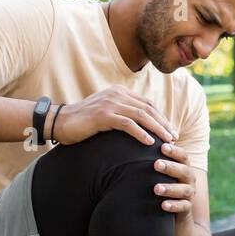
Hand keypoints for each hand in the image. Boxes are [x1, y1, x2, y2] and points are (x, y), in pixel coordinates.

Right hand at [51, 83, 177, 145]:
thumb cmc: (84, 122)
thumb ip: (122, 114)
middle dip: (163, 124)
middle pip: (148, 109)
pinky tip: (149, 143)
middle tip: (174, 137)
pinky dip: (140, 133)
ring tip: (168, 141)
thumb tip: (142, 126)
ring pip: (141, 116)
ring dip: (157, 129)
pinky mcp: (103, 115)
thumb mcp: (106, 114)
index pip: (147, 104)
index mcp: (119, 92)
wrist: (60, 122)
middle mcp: (117, 94)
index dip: (161, 117)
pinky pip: (127, 124)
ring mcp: (110, 103)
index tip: (171, 130)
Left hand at [151, 140, 196, 216]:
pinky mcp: (187, 208)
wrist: (174, 211)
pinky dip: (174, 205)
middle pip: (184, 171)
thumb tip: (139, 138)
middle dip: (170, 167)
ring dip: (170, 188)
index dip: (174, 151)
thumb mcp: (161, 171)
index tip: (162, 146)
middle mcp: (189, 179)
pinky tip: (163, 205)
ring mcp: (189, 194)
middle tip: (156, 164)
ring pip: (184, 190)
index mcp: (184, 167)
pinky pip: (183, 207)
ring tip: (156, 188)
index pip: (183, 156)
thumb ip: (155, 158)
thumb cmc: (163, 183)